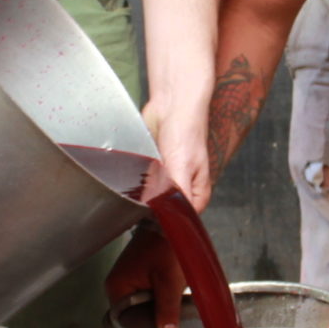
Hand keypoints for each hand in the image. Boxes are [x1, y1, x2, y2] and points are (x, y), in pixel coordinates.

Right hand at [106, 225, 187, 327]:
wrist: (171, 220)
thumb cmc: (166, 246)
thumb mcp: (169, 282)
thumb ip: (167, 310)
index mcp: (117, 287)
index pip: (124, 320)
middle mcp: (117, 284)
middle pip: (133, 314)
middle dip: (152, 319)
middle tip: (170, 327)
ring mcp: (127, 279)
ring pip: (142, 305)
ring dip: (157, 309)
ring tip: (172, 312)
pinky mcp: (138, 274)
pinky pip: (147, 294)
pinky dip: (159, 298)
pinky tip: (171, 299)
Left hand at [140, 90, 214, 211]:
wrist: (171, 105)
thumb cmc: (185, 132)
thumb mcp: (182, 168)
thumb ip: (177, 196)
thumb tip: (170, 219)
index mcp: (196, 194)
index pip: (182, 220)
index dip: (167, 222)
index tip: (152, 221)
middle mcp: (183, 189)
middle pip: (166, 211)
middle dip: (153, 208)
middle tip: (141, 205)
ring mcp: (167, 180)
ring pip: (152, 198)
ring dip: (143, 195)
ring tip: (137, 190)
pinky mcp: (153, 169)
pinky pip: (143, 183)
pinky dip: (137, 182)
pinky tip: (132, 180)